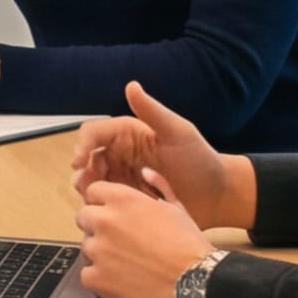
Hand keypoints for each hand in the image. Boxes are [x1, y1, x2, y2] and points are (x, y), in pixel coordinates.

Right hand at [69, 82, 255, 233]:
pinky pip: (106, 202)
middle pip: (87, 160)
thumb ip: (153, 111)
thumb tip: (131, 85)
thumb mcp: (179, 133)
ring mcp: (123, 178)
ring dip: (90, 191)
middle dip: (84, 173)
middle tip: (90, 189)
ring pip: (92, 182)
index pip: (93, 133)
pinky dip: (103, 206)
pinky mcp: (127, 200)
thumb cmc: (200, 160)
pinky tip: (113, 212)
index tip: (80, 163)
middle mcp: (120, 154)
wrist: (217, 195)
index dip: (82, 145)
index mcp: (128, 134)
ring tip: (102, 201)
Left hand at [77, 180, 238, 297]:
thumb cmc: (189, 246)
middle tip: (121, 241)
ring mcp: (98, 250)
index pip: (93, 192)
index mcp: (123, 200)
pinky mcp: (96, 278)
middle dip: (98, 226)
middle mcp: (105, 221)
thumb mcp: (177, 208)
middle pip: (84, 218)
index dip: (105, 203)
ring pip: (87, 247)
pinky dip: (101, 279)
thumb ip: (158, 185)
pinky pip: (87, 275)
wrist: (196, 284)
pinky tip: (122, 281)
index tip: (116, 215)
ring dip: (101, 253)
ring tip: (128, 263)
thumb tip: (145, 173)